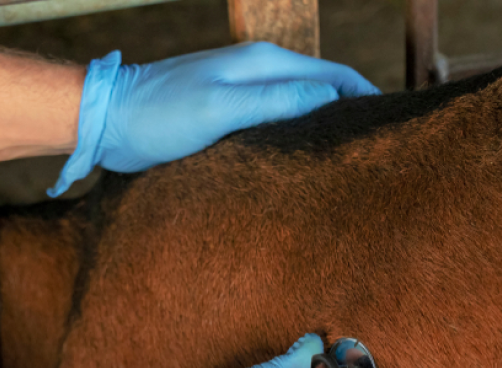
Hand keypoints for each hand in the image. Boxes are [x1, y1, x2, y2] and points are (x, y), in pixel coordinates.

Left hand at [49, 43, 378, 195]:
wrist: (108, 122)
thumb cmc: (158, 114)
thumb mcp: (219, 108)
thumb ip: (274, 101)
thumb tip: (330, 103)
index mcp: (264, 63)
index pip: (335, 78)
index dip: (366, 102)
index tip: (393, 134)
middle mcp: (258, 75)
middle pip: (322, 93)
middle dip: (350, 120)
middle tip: (374, 161)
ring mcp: (242, 96)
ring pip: (298, 113)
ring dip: (321, 134)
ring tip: (344, 171)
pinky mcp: (226, 120)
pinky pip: (273, 129)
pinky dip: (291, 144)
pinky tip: (299, 170)